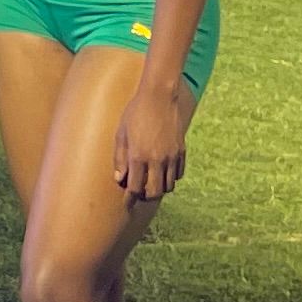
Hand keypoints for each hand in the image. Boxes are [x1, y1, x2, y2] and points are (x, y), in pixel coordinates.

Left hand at [115, 77, 193, 202]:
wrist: (159, 97)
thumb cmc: (135, 113)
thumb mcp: (121, 134)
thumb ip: (120, 158)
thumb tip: (119, 179)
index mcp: (138, 156)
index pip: (135, 187)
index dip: (130, 198)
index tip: (127, 204)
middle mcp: (156, 160)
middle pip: (154, 192)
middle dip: (145, 197)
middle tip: (139, 193)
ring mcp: (171, 156)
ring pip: (168, 186)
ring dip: (159, 188)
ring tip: (151, 183)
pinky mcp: (181, 151)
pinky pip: (178, 174)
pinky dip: (171, 178)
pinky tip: (163, 173)